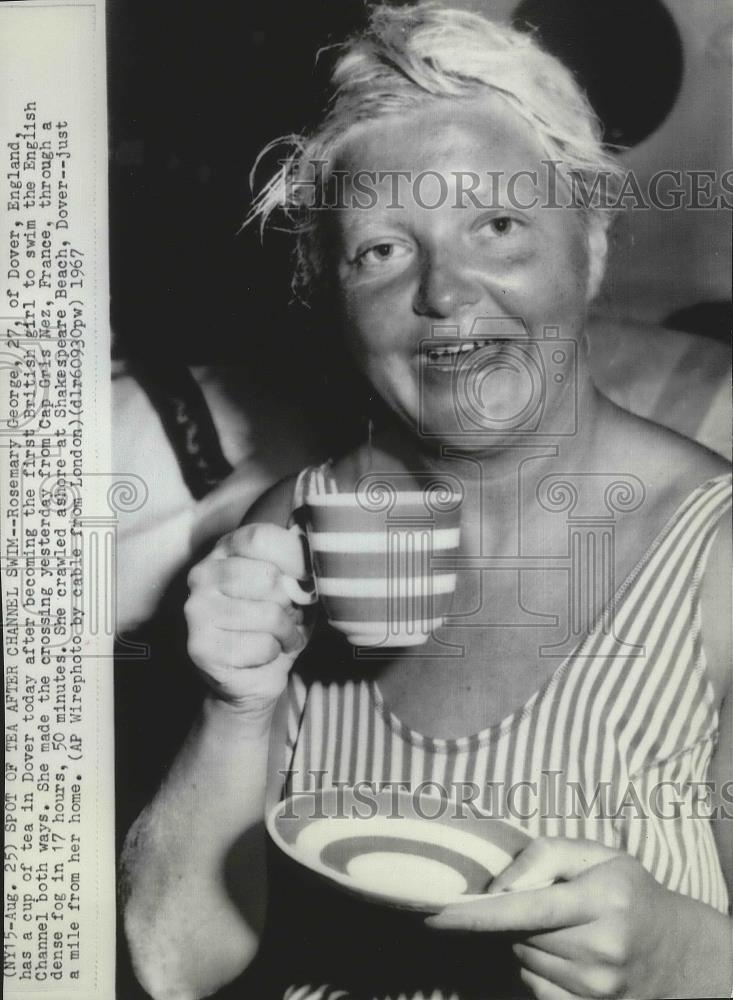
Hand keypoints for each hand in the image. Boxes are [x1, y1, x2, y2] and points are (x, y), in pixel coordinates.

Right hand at [185, 523, 313, 711]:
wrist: (250, 678)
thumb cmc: (275, 625)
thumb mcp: (292, 588)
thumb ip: (298, 566)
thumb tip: (313, 558)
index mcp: (224, 551)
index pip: (261, 538)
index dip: (294, 557)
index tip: (307, 578)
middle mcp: (203, 575)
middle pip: (269, 577)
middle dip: (291, 603)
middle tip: (287, 616)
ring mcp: (197, 610)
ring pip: (269, 614)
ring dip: (286, 632)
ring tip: (280, 637)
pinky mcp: (200, 647)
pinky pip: (262, 646)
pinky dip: (274, 654)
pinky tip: (263, 656)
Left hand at [426, 836, 731, 998]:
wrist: (677, 951)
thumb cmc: (627, 891)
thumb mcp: (596, 855)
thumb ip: (544, 855)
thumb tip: (498, 886)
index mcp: (602, 900)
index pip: (527, 908)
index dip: (477, 914)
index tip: (436, 914)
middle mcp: (602, 948)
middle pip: (520, 933)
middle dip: (515, 916)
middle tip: (544, 902)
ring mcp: (598, 986)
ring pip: (524, 960)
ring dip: (527, 942)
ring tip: (562, 928)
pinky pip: (536, 986)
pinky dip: (538, 968)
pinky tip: (564, 954)